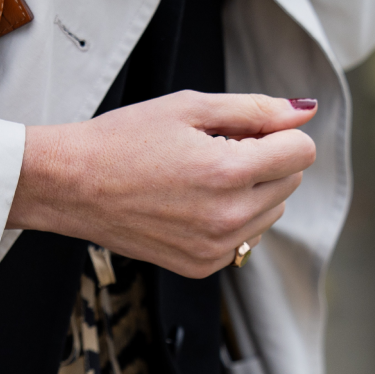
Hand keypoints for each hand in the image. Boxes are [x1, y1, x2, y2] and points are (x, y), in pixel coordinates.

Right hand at [7, 91, 316, 277]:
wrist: (70, 185)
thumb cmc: (121, 140)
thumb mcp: (186, 107)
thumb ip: (253, 108)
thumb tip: (305, 112)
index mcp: (228, 171)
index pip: (301, 152)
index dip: (276, 132)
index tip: (240, 129)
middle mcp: (228, 217)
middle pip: (291, 181)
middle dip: (264, 160)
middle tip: (210, 149)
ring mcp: (215, 247)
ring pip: (271, 212)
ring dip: (250, 191)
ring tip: (196, 177)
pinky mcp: (201, 266)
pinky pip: (244, 239)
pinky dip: (229, 219)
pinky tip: (189, 203)